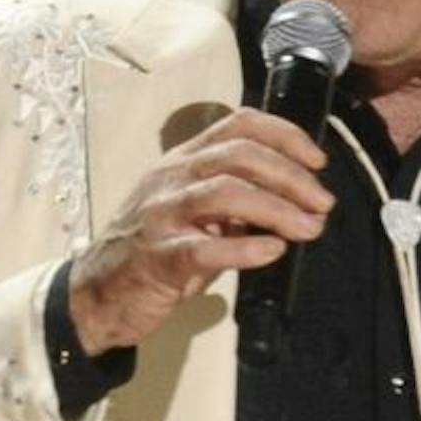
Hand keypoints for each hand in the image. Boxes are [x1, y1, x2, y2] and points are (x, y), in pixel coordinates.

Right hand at [68, 108, 333, 352]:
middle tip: (323, 203)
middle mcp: (171, 177)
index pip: (238, 125)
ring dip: (279, 209)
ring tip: (310, 228)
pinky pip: (205, 247)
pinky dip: (247, 248)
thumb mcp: (197, 214)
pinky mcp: (157, 256)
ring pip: (226, 193)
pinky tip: (273, 251)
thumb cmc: (156, 250)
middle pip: (239, 155)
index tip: (318, 162)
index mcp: (183, 160)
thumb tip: (298, 200)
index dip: (285, 136)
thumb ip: (239, 200)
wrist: (98, 295)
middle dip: (292, 176)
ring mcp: (161, 215)